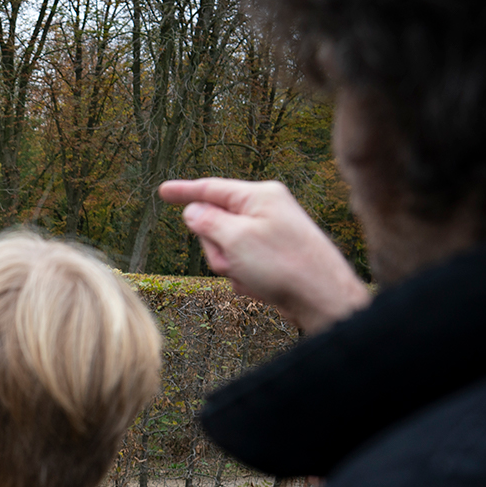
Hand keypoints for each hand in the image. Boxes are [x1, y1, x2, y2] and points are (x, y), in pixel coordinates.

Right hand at [160, 178, 370, 333]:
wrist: (322, 297)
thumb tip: (193, 211)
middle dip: (214, 247)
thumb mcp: (235, 239)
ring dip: (229, 266)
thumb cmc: (283, 265)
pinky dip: (244, 277)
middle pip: (215, 224)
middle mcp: (265, 210)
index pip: (211, 188)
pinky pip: (241, 264)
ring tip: (251, 276)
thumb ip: (207, 221)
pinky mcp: (273, 256)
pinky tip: (262, 286)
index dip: (184, 191)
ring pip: (226, 248)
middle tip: (232, 261)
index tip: (163, 191)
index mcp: (259, 196)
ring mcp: (269, 234)